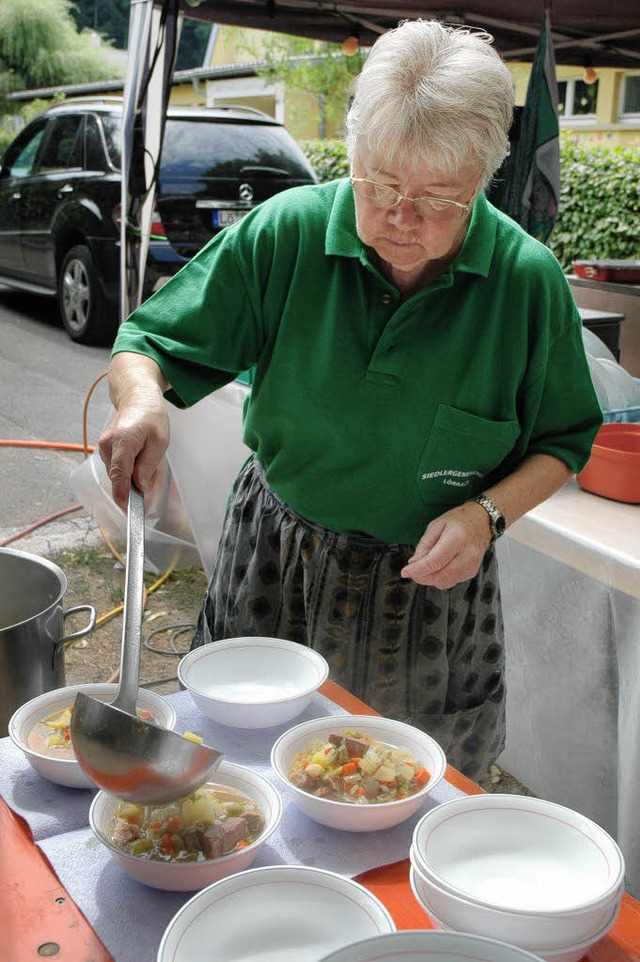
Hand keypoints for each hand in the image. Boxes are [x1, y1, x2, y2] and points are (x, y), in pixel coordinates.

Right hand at [98, 354, 170, 510]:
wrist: (136, 396)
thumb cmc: (151, 416)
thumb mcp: (159, 441)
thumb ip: (148, 466)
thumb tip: (141, 487)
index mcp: (123, 440)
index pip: (119, 473)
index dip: (122, 494)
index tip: (127, 509)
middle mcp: (108, 444)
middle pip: (119, 477)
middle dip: (134, 485)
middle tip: (152, 481)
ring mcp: (103, 446)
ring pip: (118, 473)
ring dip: (132, 475)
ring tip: (148, 459)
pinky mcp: (104, 449)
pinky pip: (116, 467)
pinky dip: (128, 469)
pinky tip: (139, 457)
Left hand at [401, 500, 492, 588]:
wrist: (481, 521)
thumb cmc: (459, 520)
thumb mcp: (436, 525)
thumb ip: (424, 545)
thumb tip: (414, 563)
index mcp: (457, 538)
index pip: (434, 562)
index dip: (417, 570)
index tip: (405, 571)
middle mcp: (467, 554)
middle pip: (439, 576)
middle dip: (421, 577)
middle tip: (412, 570)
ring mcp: (472, 565)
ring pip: (445, 582)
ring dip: (430, 579)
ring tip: (424, 568)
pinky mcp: (472, 572)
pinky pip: (451, 581)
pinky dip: (440, 578)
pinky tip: (437, 567)